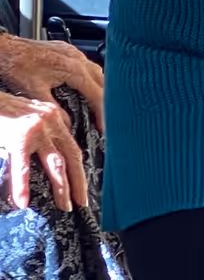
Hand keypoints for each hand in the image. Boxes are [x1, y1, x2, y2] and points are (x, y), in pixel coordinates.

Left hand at [0, 35, 103, 135]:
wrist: (7, 49)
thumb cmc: (17, 66)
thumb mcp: (36, 93)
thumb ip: (54, 110)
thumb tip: (66, 125)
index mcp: (74, 70)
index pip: (97, 95)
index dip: (102, 112)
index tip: (102, 125)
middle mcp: (78, 59)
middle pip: (103, 82)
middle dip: (104, 100)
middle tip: (101, 116)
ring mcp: (74, 52)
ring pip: (97, 71)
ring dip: (98, 87)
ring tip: (95, 103)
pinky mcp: (67, 50)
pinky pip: (86, 64)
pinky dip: (89, 77)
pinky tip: (82, 84)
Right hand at [0, 93, 86, 212]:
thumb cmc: (3, 111)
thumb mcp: (27, 118)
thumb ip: (41, 134)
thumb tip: (51, 156)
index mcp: (55, 118)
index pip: (72, 146)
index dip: (78, 168)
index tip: (81, 187)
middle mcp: (51, 122)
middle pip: (72, 155)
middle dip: (78, 181)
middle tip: (81, 202)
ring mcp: (36, 130)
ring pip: (55, 163)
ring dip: (61, 187)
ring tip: (64, 205)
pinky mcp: (18, 138)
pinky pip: (21, 167)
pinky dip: (22, 186)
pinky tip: (23, 202)